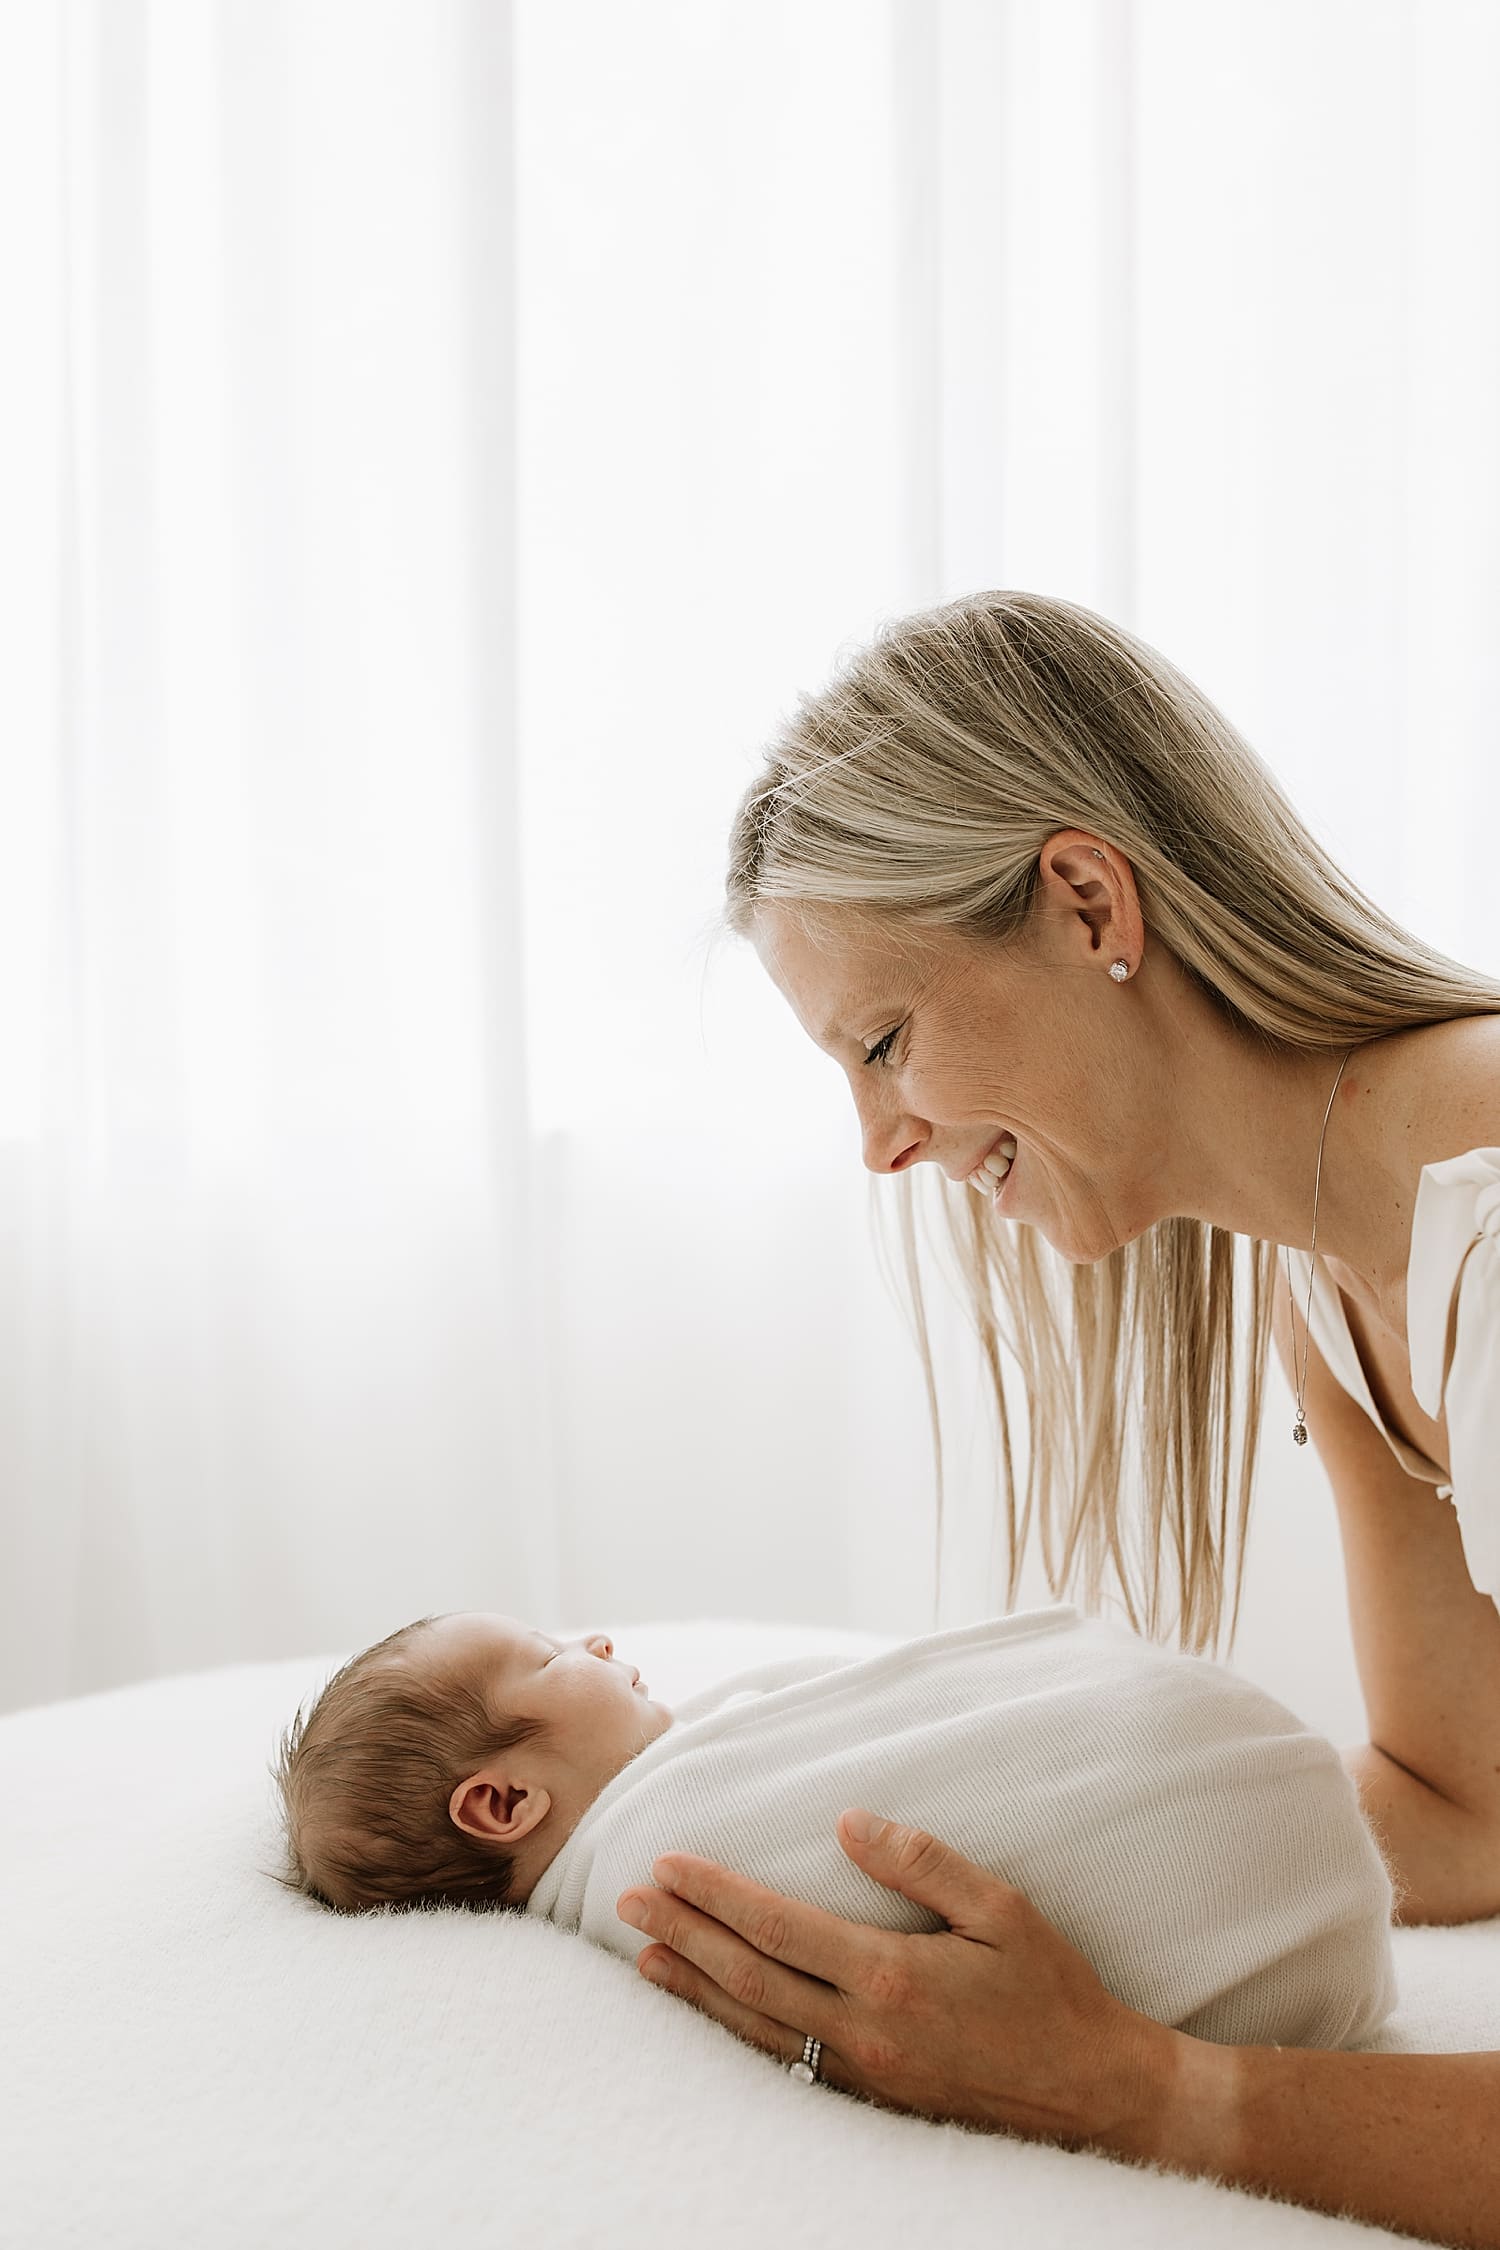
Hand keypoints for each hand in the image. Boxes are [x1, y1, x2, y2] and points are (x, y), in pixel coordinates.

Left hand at [616, 1808, 1179, 2147]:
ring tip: (646, 1956)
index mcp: (891, 1977)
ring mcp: (864, 2075)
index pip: (777, 1928)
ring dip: (695, 1989)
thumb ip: (923, 1862)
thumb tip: (848, 1823)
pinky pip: (784, 2065)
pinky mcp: (872, 2101)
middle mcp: (864, 2032)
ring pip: (755, 2030)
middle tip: (629, 1900)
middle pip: (748, 1978)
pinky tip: (711, 2013)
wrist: (1096, 2094)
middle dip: (683, 1935)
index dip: (715, 1895)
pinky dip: (734, 2035)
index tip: (668, 1863)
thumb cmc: (1054, 1991)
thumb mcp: (1002, 1909)